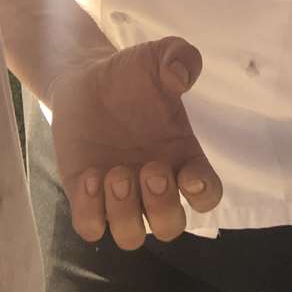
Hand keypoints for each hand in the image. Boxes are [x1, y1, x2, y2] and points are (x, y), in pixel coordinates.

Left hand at [48, 35, 222, 248]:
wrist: (84, 78)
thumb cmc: (129, 74)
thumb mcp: (157, 55)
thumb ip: (180, 55)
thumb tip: (180, 77)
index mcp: (182, 158)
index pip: (206, 195)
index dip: (203, 195)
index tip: (189, 173)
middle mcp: (154, 185)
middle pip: (170, 227)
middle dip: (162, 206)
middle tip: (149, 170)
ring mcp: (120, 195)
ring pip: (131, 236)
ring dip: (125, 213)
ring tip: (114, 173)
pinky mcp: (85, 196)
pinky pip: (91, 227)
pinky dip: (91, 211)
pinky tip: (89, 175)